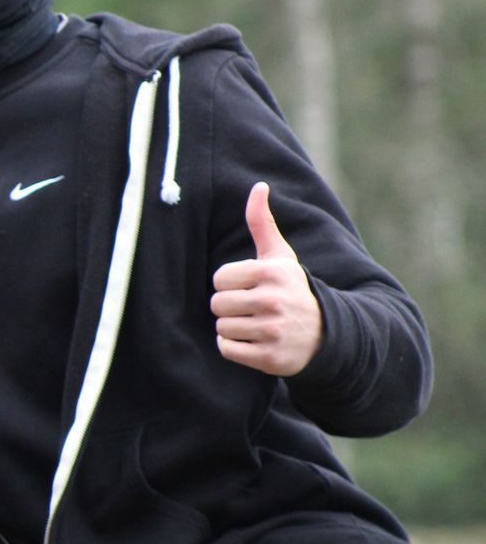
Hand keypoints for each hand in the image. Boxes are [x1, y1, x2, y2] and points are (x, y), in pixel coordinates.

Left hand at [211, 182, 322, 376]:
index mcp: (272, 273)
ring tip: (256, 324)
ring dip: (233, 328)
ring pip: (221, 328)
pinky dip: (234, 348)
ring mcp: (274, 331)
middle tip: (253, 309)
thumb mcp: (281, 257)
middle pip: (217, 304)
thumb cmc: (293, 289)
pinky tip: (254, 342)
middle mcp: (274, 301)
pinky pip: (227, 350)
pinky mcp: (271, 358)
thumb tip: (258, 185)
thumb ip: (262, 223)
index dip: (230, 284)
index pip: (218, 279)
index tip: (250, 288)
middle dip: (230, 307)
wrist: (327, 334)